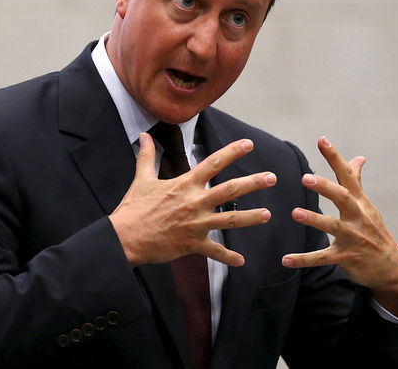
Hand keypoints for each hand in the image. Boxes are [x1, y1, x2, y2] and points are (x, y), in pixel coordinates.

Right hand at [110, 133, 274, 266]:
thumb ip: (147, 155)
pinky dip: (228, 257)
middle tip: (272, 178)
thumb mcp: (141, 178)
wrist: (125, 237)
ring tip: (267, 215)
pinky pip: (214, 252)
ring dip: (250, 218)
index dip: (232, 152)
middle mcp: (194, 202)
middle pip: (230, 190)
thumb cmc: (133, 208)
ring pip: (229, 220)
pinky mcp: (192, 244)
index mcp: (184, 184)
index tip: (249, 144)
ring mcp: (196, 224)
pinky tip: (241, 261)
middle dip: (253, 183)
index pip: (213, 163)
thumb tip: (145, 136)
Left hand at [282, 137, 397, 315]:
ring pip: (332, 226)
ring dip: (314, 219)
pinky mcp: (345, 257)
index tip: (322, 140)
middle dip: (325, 187)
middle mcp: (357, 216)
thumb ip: (357, 181)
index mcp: (360, 202)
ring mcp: (352, 237)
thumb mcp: (367, 205)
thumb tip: (359, 157)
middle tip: (305, 177)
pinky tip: (286, 259)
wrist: (390, 267)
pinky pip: (322, 258)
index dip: (335, 158)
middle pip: (342, 197)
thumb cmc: (374, 230)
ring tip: (295, 213)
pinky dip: (304, 259)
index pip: (347, 175)